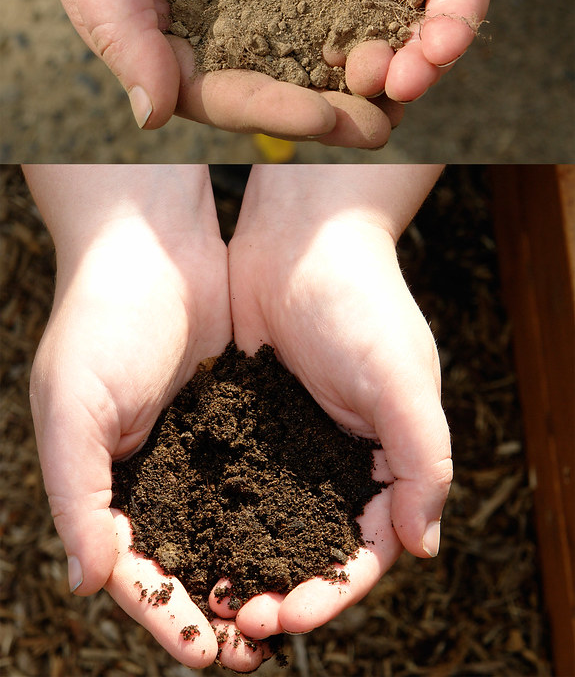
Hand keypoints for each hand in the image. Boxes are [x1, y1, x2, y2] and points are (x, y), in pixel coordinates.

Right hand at [25, 165, 264, 669]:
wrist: (153, 242)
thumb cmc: (99, 319)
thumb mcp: (72, 407)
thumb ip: (75, 494)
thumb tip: (88, 581)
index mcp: (102, 480)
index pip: (133, 569)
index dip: (166, 615)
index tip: (207, 653)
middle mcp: (149, 471)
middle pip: (185, 559)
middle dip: (218, 607)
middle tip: (258, 646)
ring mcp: (194, 445)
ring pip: (225, 528)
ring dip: (251, 570)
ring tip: (288, 608)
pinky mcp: (235, 416)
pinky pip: (255, 479)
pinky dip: (273, 515)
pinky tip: (304, 540)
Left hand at [186, 0, 539, 104]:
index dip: (454, 21)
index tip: (436, 56)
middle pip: (414, 14)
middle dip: (409, 58)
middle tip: (388, 90)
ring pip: (361, 21)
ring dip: (360, 62)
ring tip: (345, 89)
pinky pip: (301, 3)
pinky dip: (303, 39)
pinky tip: (292, 66)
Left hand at [224, 165, 451, 638]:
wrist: (301, 235)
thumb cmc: (361, 299)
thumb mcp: (402, 378)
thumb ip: (422, 459)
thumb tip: (424, 547)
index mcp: (389, 458)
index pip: (367, 548)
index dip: (333, 591)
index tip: (289, 616)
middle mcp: (342, 457)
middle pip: (314, 548)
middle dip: (284, 590)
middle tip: (239, 620)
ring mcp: (294, 440)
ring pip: (272, 523)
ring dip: (246, 562)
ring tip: (209, 594)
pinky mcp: (251, 418)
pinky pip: (236, 480)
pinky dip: (219, 515)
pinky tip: (187, 537)